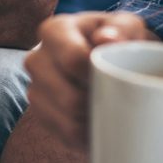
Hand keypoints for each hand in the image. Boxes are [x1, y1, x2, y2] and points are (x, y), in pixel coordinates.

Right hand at [25, 11, 157, 148]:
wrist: (106, 58)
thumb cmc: (118, 40)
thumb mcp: (127, 27)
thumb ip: (122, 28)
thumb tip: (106, 39)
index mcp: (54, 31)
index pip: (73, 60)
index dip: (99, 77)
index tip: (118, 78)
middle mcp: (36, 59)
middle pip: (69, 97)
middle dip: (98, 104)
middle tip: (119, 99)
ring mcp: (35, 88)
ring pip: (67, 120)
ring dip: (94, 122)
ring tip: (112, 111)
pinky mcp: (40, 113)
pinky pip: (65, 135)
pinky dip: (87, 135)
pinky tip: (101, 123)